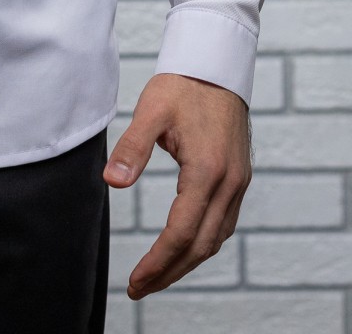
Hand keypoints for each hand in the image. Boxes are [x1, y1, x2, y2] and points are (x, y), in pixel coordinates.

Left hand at [103, 72, 251, 299]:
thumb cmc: (183, 84)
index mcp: (206, 170)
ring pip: (216, 238)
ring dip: (188, 262)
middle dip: (170, 272)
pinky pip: (224, 223)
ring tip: (158, 275)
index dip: (157, 262)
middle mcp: (229, 183)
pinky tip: (185, 246)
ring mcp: (238, 181)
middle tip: (140, 288)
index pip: (181, 233)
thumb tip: (111, 181)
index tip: (135, 281)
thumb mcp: (151, 110)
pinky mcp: (239, 176)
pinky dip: (203, 242)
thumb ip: (132, 147)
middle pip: (201, 246)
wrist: (217, 62)